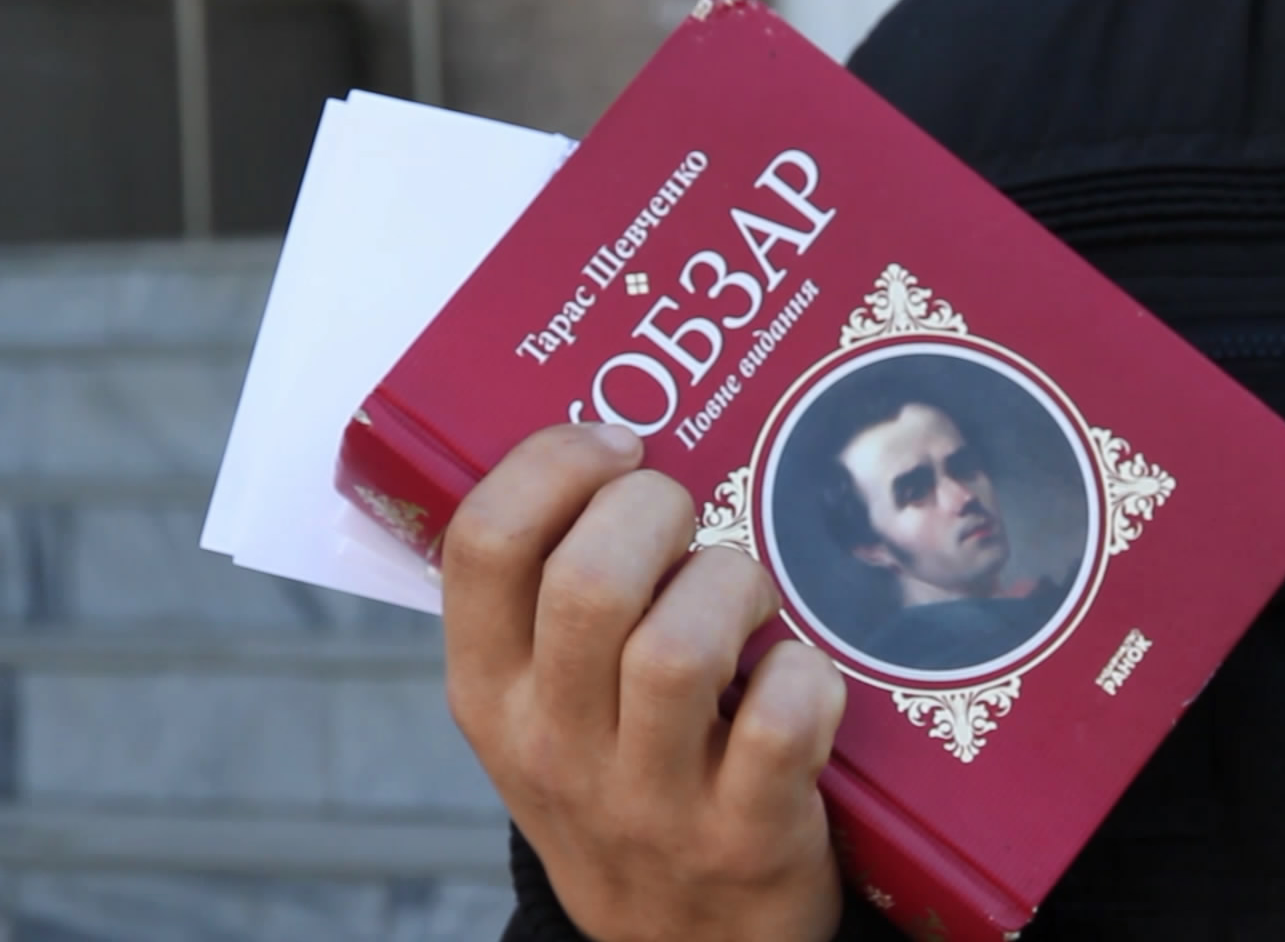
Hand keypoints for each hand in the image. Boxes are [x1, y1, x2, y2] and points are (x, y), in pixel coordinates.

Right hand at [442, 423, 848, 941]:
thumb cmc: (617, 778)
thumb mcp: (541, 705)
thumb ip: (549, 599)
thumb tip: (616, 448)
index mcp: (489, 691)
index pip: (479, 543)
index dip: (554, 463)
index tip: (618, 447)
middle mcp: (553, 744)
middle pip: (588, 581)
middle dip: (658, 512)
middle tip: (692, 525)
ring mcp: (648, 799)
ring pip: (679, 647)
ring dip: (733, 587)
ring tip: (749, 598)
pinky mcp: (744, 836)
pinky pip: (780, 725)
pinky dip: (806, 678)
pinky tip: (799, 676)